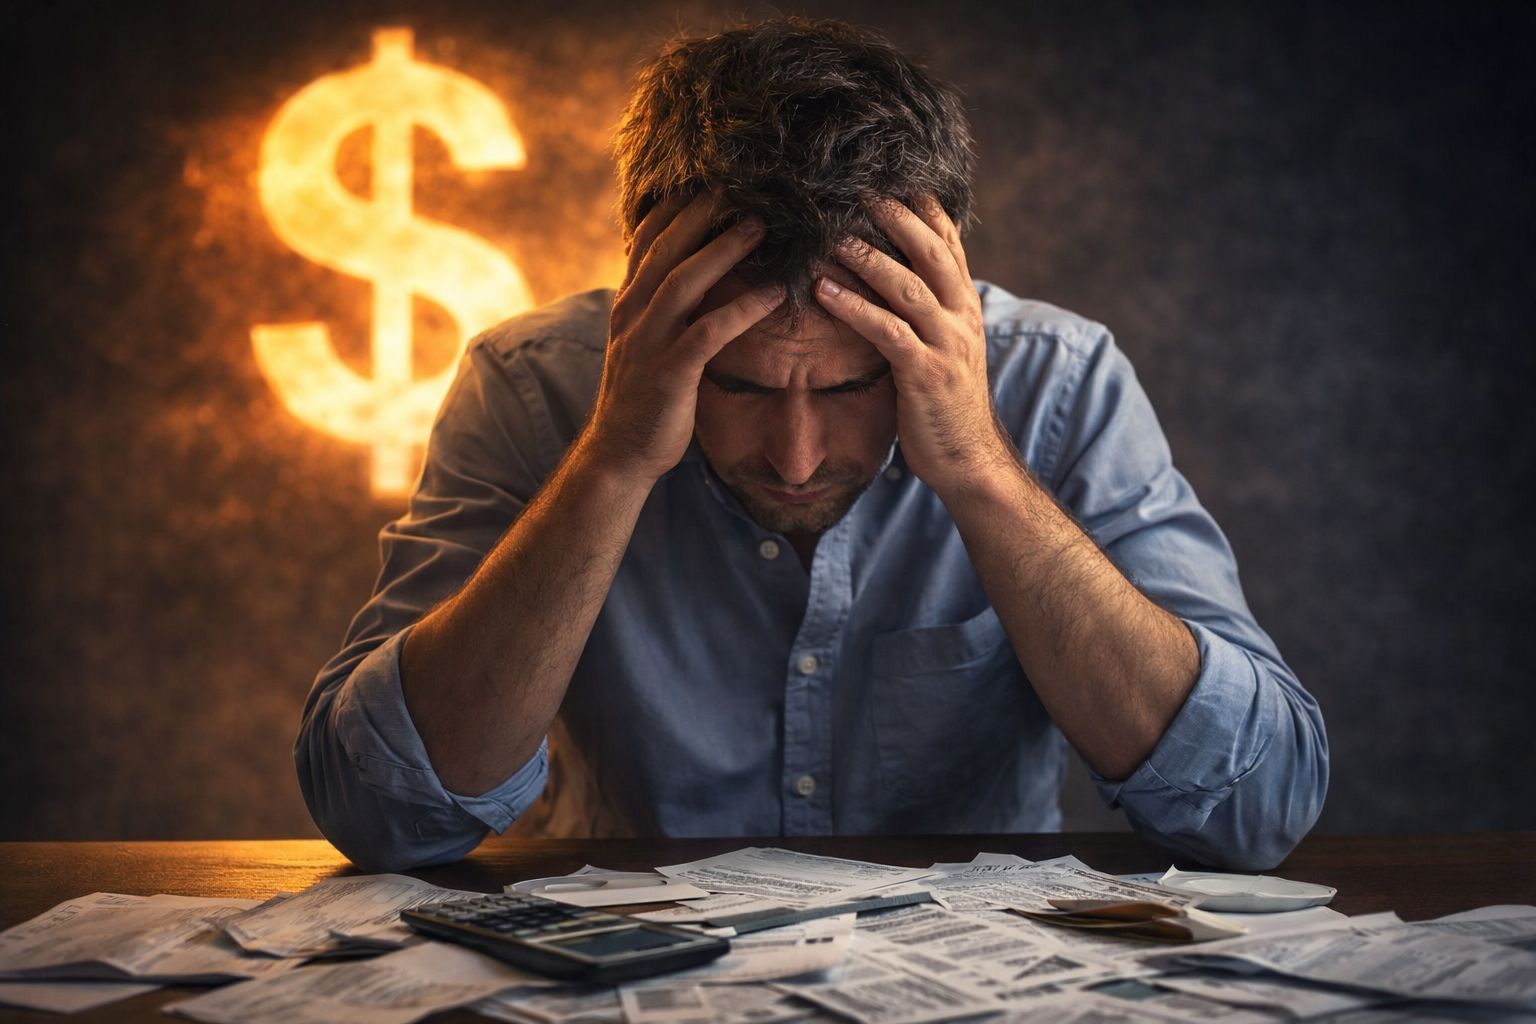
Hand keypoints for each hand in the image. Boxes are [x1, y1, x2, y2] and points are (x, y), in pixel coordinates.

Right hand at [583, 195, 784, 483]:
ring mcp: (647, 342)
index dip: (677, 204)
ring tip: (763, 225)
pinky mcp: (669, 372)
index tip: (711, 175)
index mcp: (628, 302)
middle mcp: (632, 313)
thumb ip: (660, 305)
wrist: (620, 453)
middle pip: (666, 248)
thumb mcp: (644, 341)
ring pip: (684, 281)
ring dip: (725, 250)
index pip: (647, 238)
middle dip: (703, 212)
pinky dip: (742, 309)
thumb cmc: (643, 397)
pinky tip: (774, 294)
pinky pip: (709, 332)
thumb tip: (685, 271)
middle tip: (744, 182)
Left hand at [814, 196, 1014, 496]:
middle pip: (931, 251)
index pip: (949, 243)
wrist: (969, 459)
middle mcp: (962, 317)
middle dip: (896, 217)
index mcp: (966, 305)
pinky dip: (853, 306)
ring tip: (830, 235)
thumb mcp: (944, 347)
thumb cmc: (946, 404)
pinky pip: (886, 330)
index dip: (923, 208)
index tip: (894, 176)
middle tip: (860, 189)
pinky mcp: (925, 373)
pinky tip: (822, 289)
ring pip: (907, 286)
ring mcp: (947, 344)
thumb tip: (896, 277)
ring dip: (867, 256)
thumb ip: (927, 310)